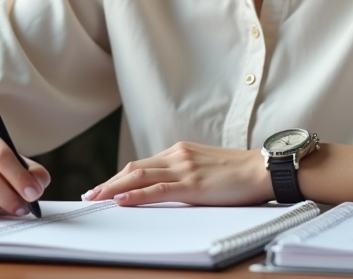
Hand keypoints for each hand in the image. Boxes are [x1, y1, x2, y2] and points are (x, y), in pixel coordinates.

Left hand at [83, 142, 270, 206]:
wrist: (263, 170)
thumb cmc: (240, 173)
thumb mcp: (206, 168)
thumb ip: (186, 173)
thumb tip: (169, 188)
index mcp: (180, 151)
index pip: (141, 164)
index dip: (119, 176)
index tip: (103, 187)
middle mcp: (178, 156)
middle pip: (134, 168)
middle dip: (109, 182)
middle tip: (89, 195)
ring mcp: (184, 168)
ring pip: (139, 177)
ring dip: (113, 188)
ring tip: (95, 198)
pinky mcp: (192, 184)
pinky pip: (157, 189)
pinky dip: (135, 195)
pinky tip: (120, 200)